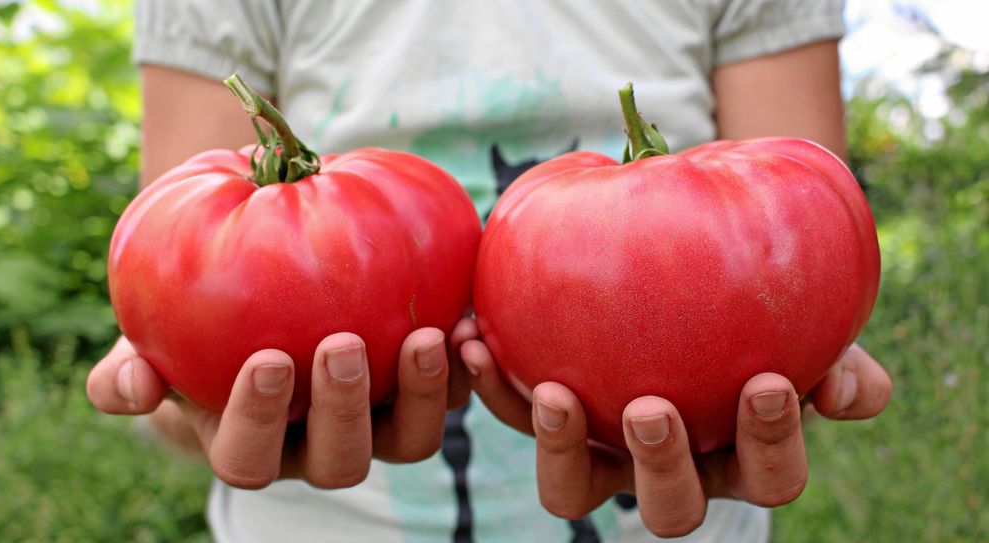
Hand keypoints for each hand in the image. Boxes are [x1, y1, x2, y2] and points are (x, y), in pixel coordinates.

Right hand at [86, 318, 478, 488]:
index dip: (258, 419)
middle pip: (339, 460)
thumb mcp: (147, 341)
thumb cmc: (192, 326)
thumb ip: (130, 368)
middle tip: (343, 344)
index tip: (268, 359)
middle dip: (343, 409)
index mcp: (248, 444)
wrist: (255, 301)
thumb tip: (127, 387)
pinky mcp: (417, 393)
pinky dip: (462, 365)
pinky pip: (449, 393)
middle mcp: (316, 447)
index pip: (248, 456)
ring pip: (408, 441)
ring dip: (420, 395)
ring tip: (426, 335)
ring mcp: (373, 425)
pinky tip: (466, 314)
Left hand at [461, 340, 890, 536]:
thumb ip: (833, 353)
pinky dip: (494, 384)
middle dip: (661, 467)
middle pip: (669, 509)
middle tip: (650, 408)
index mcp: (741, 455)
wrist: (682, 264)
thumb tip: (859, 393)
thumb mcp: (799, 315)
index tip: (765, 381)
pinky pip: (514, 413)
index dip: (772, 442)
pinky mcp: (546, 421)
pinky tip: (476, 334)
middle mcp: (670, 470)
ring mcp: (603, 455)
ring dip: (561, 448)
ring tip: (551, 391)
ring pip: (576, 490)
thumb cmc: (750, 298)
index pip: (770, 475)